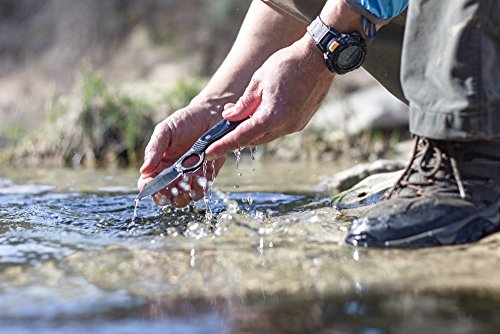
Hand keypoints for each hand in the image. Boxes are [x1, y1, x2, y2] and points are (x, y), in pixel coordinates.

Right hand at [137, 105, 224, 206]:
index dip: (147, 188)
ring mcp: (189, 178)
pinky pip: (200, 191)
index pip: (148, 184)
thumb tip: (144, 170)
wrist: (210, 116)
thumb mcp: (165, 131)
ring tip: (187, 179)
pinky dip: (198, 189)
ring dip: (183, 195)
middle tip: (171, 186)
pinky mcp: (206, 177)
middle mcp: (173, 176)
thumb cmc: (184, 122)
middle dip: (166, 195)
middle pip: (164, 197)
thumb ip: (154, 149)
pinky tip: (198, 177)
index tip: (150, 184)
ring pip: (183, 199)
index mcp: (159, 165)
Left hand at [205, 35, 334, 159]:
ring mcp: (295, 125)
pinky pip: (278, 128)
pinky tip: (260, 112)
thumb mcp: (258, 81)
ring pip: (266, 135)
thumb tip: (228, 117)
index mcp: (272, 117)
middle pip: (254, 139)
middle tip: (222, 128)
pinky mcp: (301, 121)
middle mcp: (285, 126)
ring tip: (241, 114)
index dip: (223, 146)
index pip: (241, 137)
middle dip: (237, 135)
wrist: (319, 58)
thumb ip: (243, 104)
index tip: (209, 152)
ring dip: (252, 129)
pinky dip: (266, 124)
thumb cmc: (287, 64)